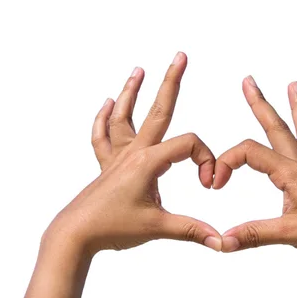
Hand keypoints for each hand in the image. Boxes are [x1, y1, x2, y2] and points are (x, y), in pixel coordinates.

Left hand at [43, 52, 221, 255]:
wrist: (75, 235)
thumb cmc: (112, 228)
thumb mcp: (158, 227)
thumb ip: (193, 230)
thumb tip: (221, 241)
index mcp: (148, 162)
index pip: (189, 145)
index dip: (206, 160)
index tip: (209, 184)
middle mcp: (133, 153)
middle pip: (157, 110)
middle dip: (171, 81)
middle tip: (181, 56)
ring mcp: (117, 157)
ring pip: (125, 116)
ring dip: (132, 92)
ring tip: (138, 70)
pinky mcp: (106, 166)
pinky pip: (103, 136)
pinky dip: (104, 118)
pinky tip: (106, 103)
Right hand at [213, 76, 296, 262]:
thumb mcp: (288, 235)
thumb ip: (253, 235)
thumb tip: (221, 241)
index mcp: (291, 174)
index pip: (250, 154)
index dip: (227, 163)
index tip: (215, 184)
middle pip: (278, 129)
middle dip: (260, 104)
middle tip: (248, 81)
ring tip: (294, 85)